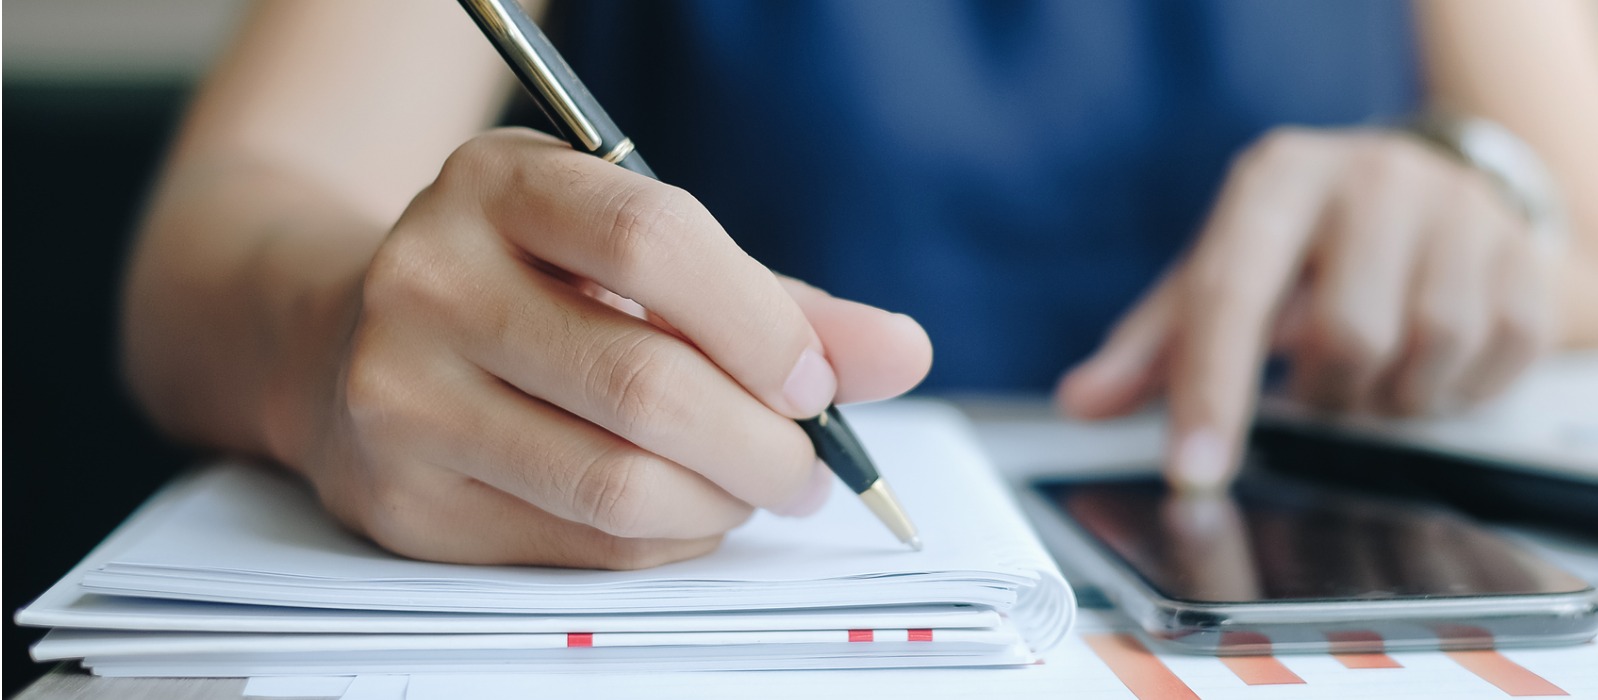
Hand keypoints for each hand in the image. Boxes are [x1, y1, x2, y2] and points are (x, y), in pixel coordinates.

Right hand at [268, 129, 931, 568]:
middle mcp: (430, 278)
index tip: (818, 381)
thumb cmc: (524, 284)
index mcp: (498, 184)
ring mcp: (401, 394)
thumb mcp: (634, 253)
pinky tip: (683, 508)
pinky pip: (584, 544)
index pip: (651, 243)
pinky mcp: (406, 499)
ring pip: (617, 482)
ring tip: (754, 486)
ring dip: (723, 503)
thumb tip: (899, 353)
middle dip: (765, 444)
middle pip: (645, 383)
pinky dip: (667, 538)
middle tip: (809, 466)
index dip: (761, 325)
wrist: (341, 336)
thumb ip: (771, 302)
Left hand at [1057, 127, 1553, 488]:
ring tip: (1375, 367)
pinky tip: (1432, 359)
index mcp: (1280, 178)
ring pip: (1426, 355)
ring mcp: (1459, 210)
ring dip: (1392, 395)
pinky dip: (1456, 386)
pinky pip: (1495, 357)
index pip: (1234, 294)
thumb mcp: (1222, 274)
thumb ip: (1152, 346)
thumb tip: (1083, 402)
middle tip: (1323, 385)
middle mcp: (1372, 177)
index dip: (1212, 394)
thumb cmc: (1306, 244)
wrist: (1432, 188)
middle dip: (1329, 394)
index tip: (1195, 475)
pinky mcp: (1525, 253)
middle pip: (1348, 338)